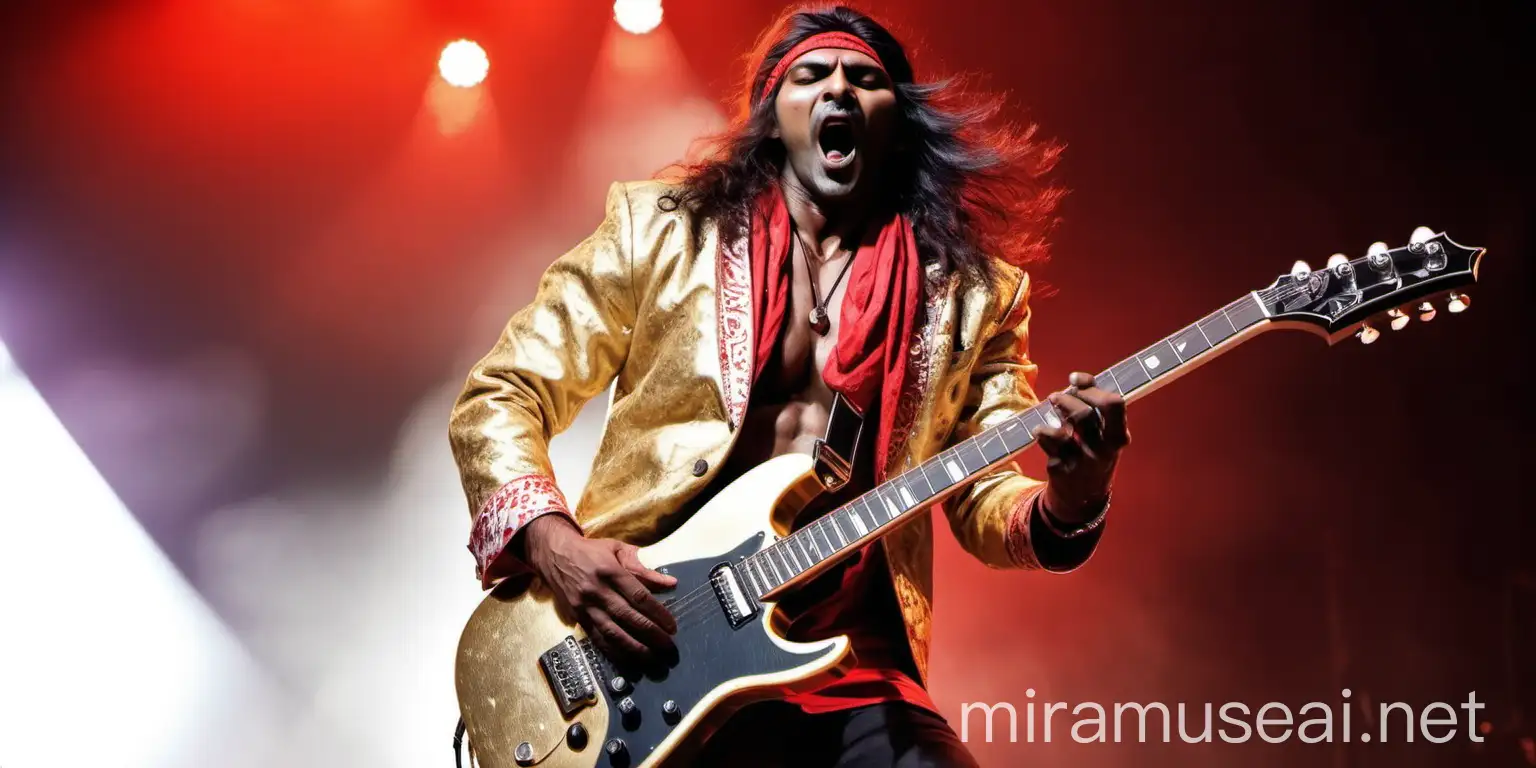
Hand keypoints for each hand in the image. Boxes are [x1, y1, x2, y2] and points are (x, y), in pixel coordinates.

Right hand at [522, 515, 678, 666]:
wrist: (554, 555)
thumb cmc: (591, 551)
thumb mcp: (618, 550)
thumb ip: (645, 569)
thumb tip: (672, 583)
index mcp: (610, 571)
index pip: (638, 596)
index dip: (657, 613)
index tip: (672, 626)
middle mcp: (597, 591)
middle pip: (628, 617)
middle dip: (651, 635)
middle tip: (669, 648)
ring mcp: (586, 607)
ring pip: (612, 633)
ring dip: (634, 649)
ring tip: (653, 658)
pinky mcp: (578, 618)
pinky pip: (597, 639)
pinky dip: (614, 652)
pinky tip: (629, 660)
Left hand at [1033, 371, 1129, 523]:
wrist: (1083, 496)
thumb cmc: (1093, 451)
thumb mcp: (1104, 433)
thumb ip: (1094, 405)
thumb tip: (1076, 379)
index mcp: (1118, 437)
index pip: (1113, 404)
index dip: (1092, 387)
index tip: (1075, 380)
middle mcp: (1102, 450)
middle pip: (1083, 415)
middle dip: (1066, 399)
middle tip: (1055, 396)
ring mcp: (1081, 462)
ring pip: (1062, 431)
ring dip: (1051, 415)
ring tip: (1049, 407)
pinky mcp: (1061, 470)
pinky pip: (1047, 443)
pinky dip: (1042, 431)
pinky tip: (1042, 431)